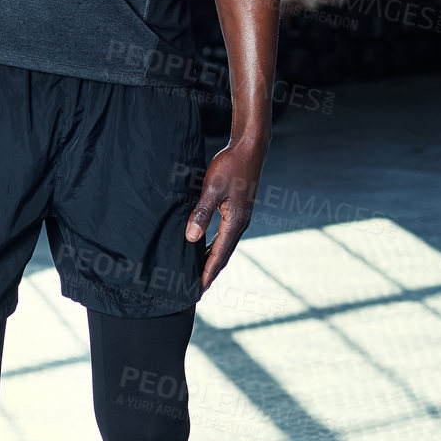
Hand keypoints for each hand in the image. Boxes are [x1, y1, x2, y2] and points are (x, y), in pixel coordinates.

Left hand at [185, 136, 268, 291]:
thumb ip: (202, 213)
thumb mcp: (213, 188)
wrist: (250, 148)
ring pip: (223, 247)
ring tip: (198, 274)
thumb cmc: (231, 166)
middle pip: (223, 256)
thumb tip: (191, 238)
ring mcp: (240, 218)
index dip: (207, 274)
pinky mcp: (237, 211)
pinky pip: (224, 236)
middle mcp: (240, 224)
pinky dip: (213, 247)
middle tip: (196, 291)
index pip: (218, 256)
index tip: (197, 291)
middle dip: (209, 274)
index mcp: (235, 223)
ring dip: (211, 261)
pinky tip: (203, 248)